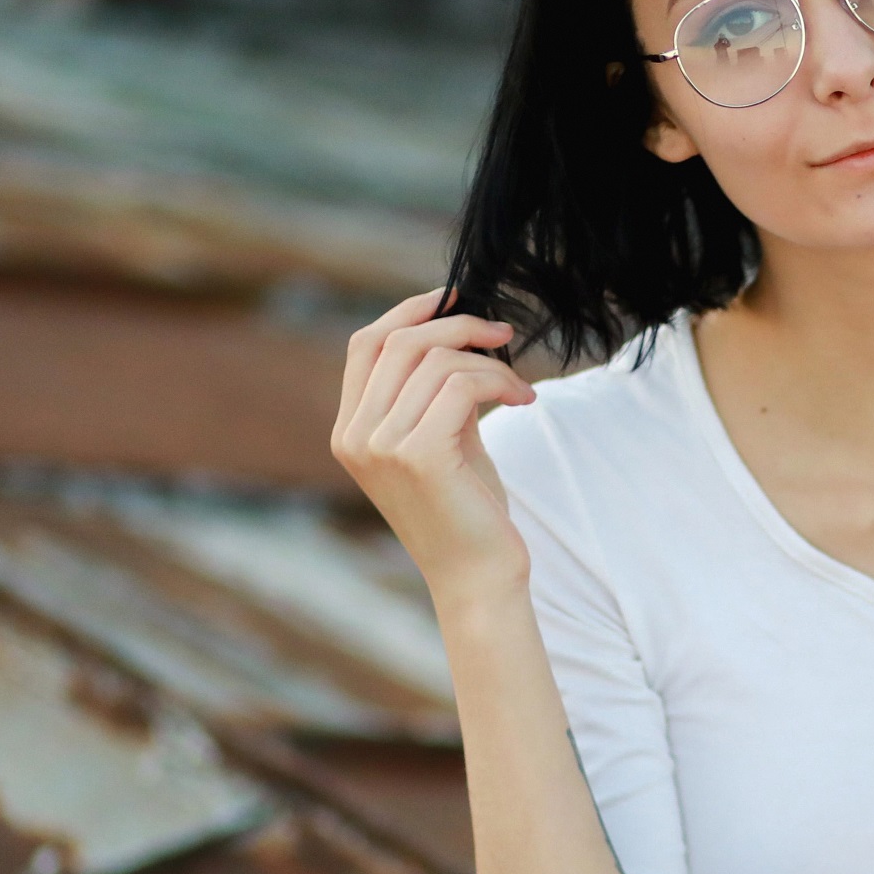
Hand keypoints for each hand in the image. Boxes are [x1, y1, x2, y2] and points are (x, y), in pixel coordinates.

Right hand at [330, 289, 539, 601]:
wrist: (477, 577)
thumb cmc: (466, 510)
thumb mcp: (440, 438)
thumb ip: (432, 390)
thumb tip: (455, 327)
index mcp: (350, 430)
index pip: (365, 344)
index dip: (409, 311)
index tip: (455, 296)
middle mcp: (355, 436)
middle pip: (399, 342)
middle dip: (457, 325)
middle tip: (504, 332)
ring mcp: (380, 446)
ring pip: (436, 361)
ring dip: (489, 361)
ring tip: (519, 387)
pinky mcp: (417, 455)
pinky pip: (460, 385)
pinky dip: (498, 381)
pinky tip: (523, 400)